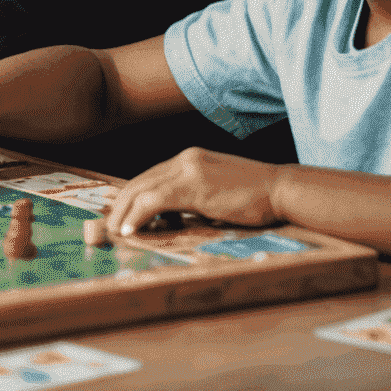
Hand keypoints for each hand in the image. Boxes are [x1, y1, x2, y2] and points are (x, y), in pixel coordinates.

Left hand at [105, 147, 285, 237]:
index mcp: (189, 159)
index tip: (120, 213)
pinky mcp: (195, 185)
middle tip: (109, 224)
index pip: (150, 177)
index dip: (132, 196)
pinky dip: (139, 215)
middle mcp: (184, 159)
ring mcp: (188, 168)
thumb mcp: (217, 193)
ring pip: (143, 188)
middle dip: (122, 203)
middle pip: (141, 180)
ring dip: (125, 212)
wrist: (281, 189)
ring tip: (115, 231)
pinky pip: (156, 199)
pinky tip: (132, 230)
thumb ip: (194, 199)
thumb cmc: (256, 197)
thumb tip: (172, 219)